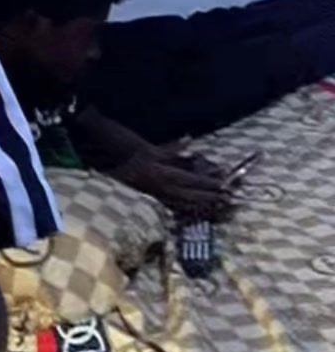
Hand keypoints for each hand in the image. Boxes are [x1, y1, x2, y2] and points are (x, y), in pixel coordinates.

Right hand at [116, 152, 233, 221]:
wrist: (121, 168)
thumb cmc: (140, 157)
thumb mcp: (156, 150)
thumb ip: (174, 148)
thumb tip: (189, 140)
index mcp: (166, 175)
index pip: (193, 180)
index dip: (209, 183)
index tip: (225, 185)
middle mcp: (166, 190)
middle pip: (194, 197)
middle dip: (212, 198)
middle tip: (229, 199)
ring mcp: (164, 199)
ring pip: (188, 206)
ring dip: (205, 206)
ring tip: (221, 206)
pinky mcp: (161, 204)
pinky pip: (180, 209)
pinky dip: (194, 210)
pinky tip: (204, 211)